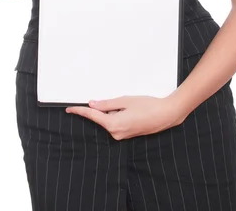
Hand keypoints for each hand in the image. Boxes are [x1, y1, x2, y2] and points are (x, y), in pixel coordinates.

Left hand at [66, 93, 186, 139]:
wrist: (166, 115)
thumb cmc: (147, 106)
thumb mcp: (125, 101)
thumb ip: (107, 104)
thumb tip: (93, 105)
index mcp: (114, 125)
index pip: (92, 117)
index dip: (80, 112)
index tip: (69, 109)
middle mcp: (116, 133)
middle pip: (101, 118)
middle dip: (104, 107)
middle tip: (121, 100)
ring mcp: (122, 135)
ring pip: (110, 120)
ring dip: (113, 110)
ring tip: (131, 104)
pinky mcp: (128, 134)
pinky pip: (116, 123)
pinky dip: (118, 115)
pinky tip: (130, 109)